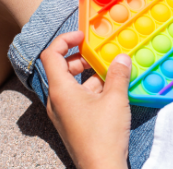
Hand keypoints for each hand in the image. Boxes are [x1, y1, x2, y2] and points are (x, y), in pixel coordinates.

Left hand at [40, 31, 130, 168]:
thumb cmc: (104, 135)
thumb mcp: (115, 99)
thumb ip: (118, 74)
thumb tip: (121, 58)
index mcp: (60, 90)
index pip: (50, 55)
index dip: (65, 40)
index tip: (82, 37)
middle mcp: (57, 100)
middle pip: (61, 68)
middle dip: (80, 58)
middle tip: (99, 55)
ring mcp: (63, 113)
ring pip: (71, 84)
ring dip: (89, 75)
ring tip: (111, 72)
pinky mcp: (72, 123)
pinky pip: (77, 98)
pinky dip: (91, 90)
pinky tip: (112, 91)